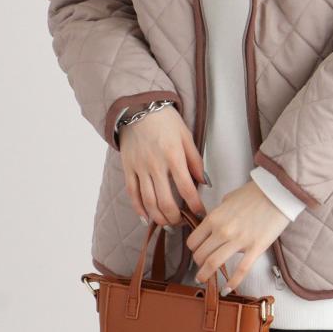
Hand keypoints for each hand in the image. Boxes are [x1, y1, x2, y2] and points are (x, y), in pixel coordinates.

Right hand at [119, 104, 207, 225]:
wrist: (139, 108)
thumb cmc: (166, 121)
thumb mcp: (186, 136)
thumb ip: (195, 160)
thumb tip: (205, 181)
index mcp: (173, 156)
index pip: (186, 188)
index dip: (195, 205)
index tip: (200, 213)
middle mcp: (155, 165)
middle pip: (165, 201)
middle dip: (175, 218)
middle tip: (182, 223)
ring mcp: (140, 168)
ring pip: (148, 202)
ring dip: (159, 218)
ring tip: (167, 223)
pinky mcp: (128, 168)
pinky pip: (132, 194)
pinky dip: (139, 209)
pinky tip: (147, 217)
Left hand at [186, 179, 290, 292]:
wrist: (277, 192)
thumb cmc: (254, 193)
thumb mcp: (229, 198)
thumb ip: (219, 212)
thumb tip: (214, 221)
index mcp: (214, 217)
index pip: (193, 241)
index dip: (193, 249)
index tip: (197, 252)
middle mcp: (222, 230)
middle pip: (200, 254)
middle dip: (198, 263)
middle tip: (201, 266)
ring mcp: (238, 241)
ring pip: (213, 264)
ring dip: (205, 275)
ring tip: (203, 280)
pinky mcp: (255, 248)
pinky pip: (240, 271)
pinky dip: (232, 283)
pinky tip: (227, 289)